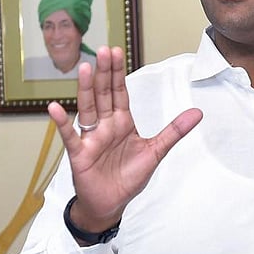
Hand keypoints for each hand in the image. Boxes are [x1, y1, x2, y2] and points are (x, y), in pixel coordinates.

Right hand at [48, 46, 202, 231]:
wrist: (111, 203)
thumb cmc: (128, 176)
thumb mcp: (156, 151)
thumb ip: (174, 131)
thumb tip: (198, 113)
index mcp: (122, 123)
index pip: (120, 92)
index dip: (118, 73)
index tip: (116, 51)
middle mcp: (105, 126)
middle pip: (104, 94)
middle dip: (105, 73)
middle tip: (104, 50)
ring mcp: (91, 138)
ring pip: (88, 109)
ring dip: (87, 89)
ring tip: (86, 68)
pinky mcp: (80, 154)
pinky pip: (70, 136)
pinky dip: (62, 123)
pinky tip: (56, 107)